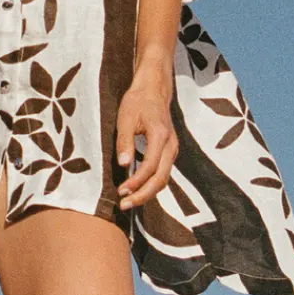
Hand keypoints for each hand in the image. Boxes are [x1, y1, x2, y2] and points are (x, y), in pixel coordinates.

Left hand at [115, 59, 178, 211]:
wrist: (153, 89)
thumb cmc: (137, 101)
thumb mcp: (126, 117)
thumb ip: (124, 141)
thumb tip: (123, 165)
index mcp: (160, 135)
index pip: (150, 167)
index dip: (136, 182)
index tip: (121, 191)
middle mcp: (171, 144)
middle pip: (161, 178)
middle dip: (143, 195)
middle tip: (124, 205)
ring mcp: (172, 148)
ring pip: (164, 178)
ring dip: (147, 192)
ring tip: (128, 201)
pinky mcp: (169, 150)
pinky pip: (163, 172)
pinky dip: (151, 184)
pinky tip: (137, 189)